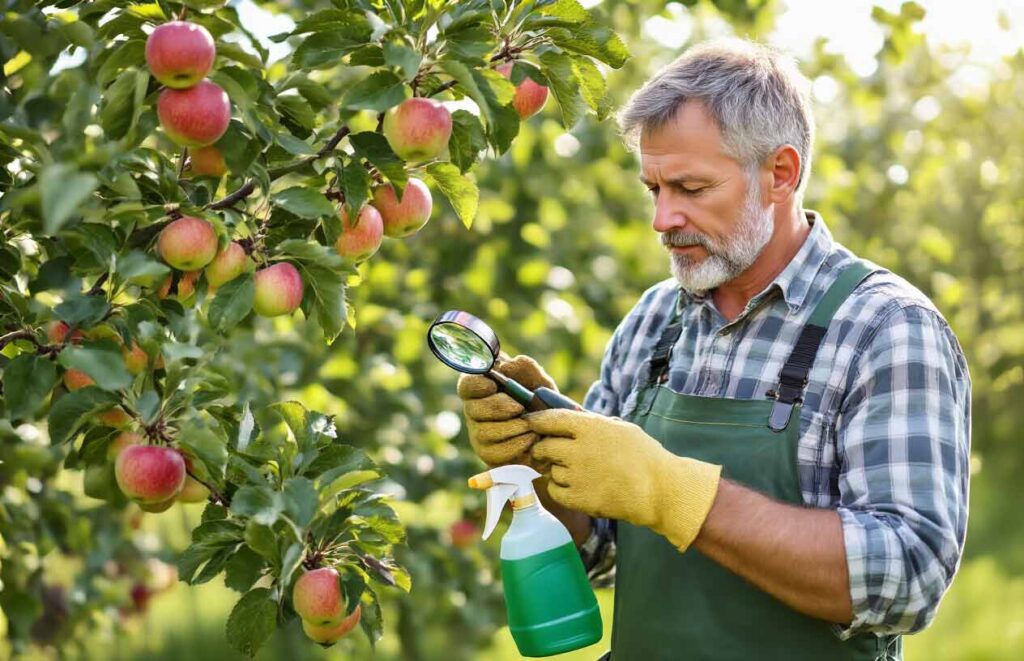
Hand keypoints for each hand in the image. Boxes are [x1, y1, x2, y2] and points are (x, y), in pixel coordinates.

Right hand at [457, 355, 555, 467]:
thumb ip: (527, 369)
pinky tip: (531, 438)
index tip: (494, 385)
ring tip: (531, 424)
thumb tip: (510, 363)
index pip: (466, 384)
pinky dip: (517, 444)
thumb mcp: (540, 382)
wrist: (553, 435)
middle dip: (498, 407)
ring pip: (484, 432)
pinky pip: (496, 451)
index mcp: (482, 387)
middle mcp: (474, 410)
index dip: (477, 385)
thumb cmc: (541, 403)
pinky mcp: (488, 453)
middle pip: (473, 409)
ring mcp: (478, 433)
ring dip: (511, 427)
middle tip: (520, 407)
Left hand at [527, 409, 721, 551]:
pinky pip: (554, 490)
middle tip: (546, 451)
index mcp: (590, 428)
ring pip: (550, 470)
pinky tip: (574, 486)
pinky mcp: (578, 498)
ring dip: (556, 469)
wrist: (659, 490)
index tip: (531, 422)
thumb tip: (571, 417)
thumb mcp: (620, 428)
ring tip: (576, 471)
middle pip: (543, 446)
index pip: (550, 419)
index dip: (536, 420)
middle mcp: (578, 450)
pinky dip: (559, 488)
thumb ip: (593, 423)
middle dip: (542, 448)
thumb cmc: (644, 456)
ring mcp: (577, 475)